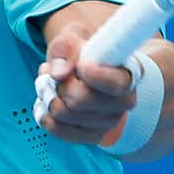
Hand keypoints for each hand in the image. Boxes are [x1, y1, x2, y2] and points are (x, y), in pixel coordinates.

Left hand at [33, 22, 136, 144]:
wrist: (84, 66)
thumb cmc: (83, 51)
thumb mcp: (74, 36)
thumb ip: (66, 48)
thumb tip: (59, 73)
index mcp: (129, 74)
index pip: (116, 83)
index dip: (95, 76)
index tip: (81, 65)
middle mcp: (125, 102)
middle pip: (80, 100)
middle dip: (58, 84)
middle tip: (50, 71)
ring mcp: (109, 122)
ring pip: (65, 115)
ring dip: (47, 96)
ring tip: (49, 82)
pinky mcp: (92, 136)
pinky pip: (59, 130)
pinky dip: (44, 114)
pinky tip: (45, 101)